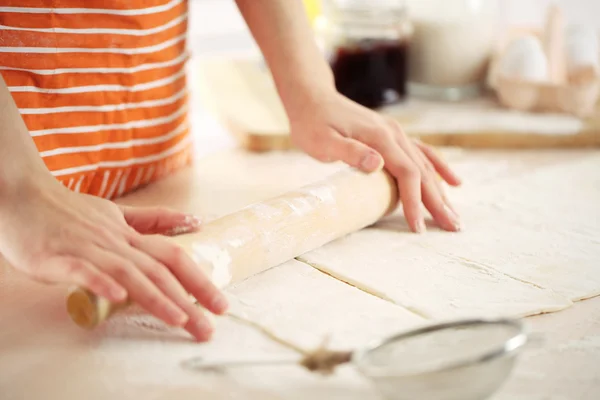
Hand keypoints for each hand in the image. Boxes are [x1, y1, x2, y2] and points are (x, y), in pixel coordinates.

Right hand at [0, 179, 227, 340]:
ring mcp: (87, 248)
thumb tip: (192, 221)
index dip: (199, 280)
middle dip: (188, 298)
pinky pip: (82, 270)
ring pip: (128, 271)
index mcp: (129, 235)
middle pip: (159, 268)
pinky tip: (118, 297)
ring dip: (155, 296)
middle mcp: (115, 241)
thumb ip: (153, 220)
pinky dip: (101, 282)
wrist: (22, 195)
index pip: (173, 256)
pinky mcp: (57, 257)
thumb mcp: (117, 213)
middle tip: (208, 326)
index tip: (220, 305)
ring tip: (179, 319)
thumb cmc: (70, 210)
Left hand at [286, 89, 461, 232]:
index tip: (418, 226)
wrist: (312, 97)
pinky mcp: (392, 134)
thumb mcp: (323, 141)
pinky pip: (422, 153)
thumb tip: (378, 164)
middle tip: (453, 227)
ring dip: (441, 191)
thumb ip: (350, 152)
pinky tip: (454, 183)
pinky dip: (439, 169)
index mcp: (380, 137)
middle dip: (438, 202)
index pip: (407, 174)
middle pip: (423, 172)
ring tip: (454, 216)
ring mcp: (395, 133)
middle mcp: (394, 133)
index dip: (414, 201)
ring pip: (426, 165)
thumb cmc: (312, 122)